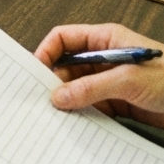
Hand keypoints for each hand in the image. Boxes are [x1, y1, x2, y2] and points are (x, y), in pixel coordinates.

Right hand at [35, 23, 163, 126]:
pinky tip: (77, 124)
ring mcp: (111, 80)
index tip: (35, 71)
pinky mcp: (119, 101)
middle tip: (42, 99)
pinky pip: (92, 106)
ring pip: (78, 88)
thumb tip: (59, 95)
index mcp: (106, 39)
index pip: (65, 38)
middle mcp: (105, 58)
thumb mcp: (128, 79)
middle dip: (55, 81)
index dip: (47, 51)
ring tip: (57, 115)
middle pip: (68, 65)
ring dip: (69, 101)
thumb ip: (91, 87)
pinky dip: (83, 115)